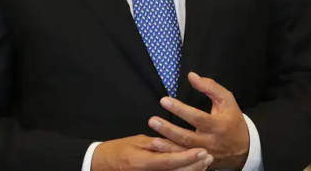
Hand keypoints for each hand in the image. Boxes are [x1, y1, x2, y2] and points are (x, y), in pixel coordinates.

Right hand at [91, 134, 212, 170]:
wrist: (101, 165)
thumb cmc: (118, 150)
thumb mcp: (137, 142)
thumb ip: (157, 144)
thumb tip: (175, 142)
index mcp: (143, 162)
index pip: (170, 162)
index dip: (188, 157)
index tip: (203, 151)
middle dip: (195, 166)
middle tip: (209, 157)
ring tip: (204, 163)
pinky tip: (192, 169)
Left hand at [149, 72, 249, 169]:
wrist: (244, 148)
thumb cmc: (233, 120)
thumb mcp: (227, 100)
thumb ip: (210, 87)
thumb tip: (191, 76)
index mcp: (218, 125)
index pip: (197, 117)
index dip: (180, 109)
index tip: (164, 100)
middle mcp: (211, 142)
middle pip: (187, 137)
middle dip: (168, 129)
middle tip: (153, 121)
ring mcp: (205, 155)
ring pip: (183, 152)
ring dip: (166, 146)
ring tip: (152, 139)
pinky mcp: (201, 164)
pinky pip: (184, 162)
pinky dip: (171, 157)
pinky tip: (159, 151)